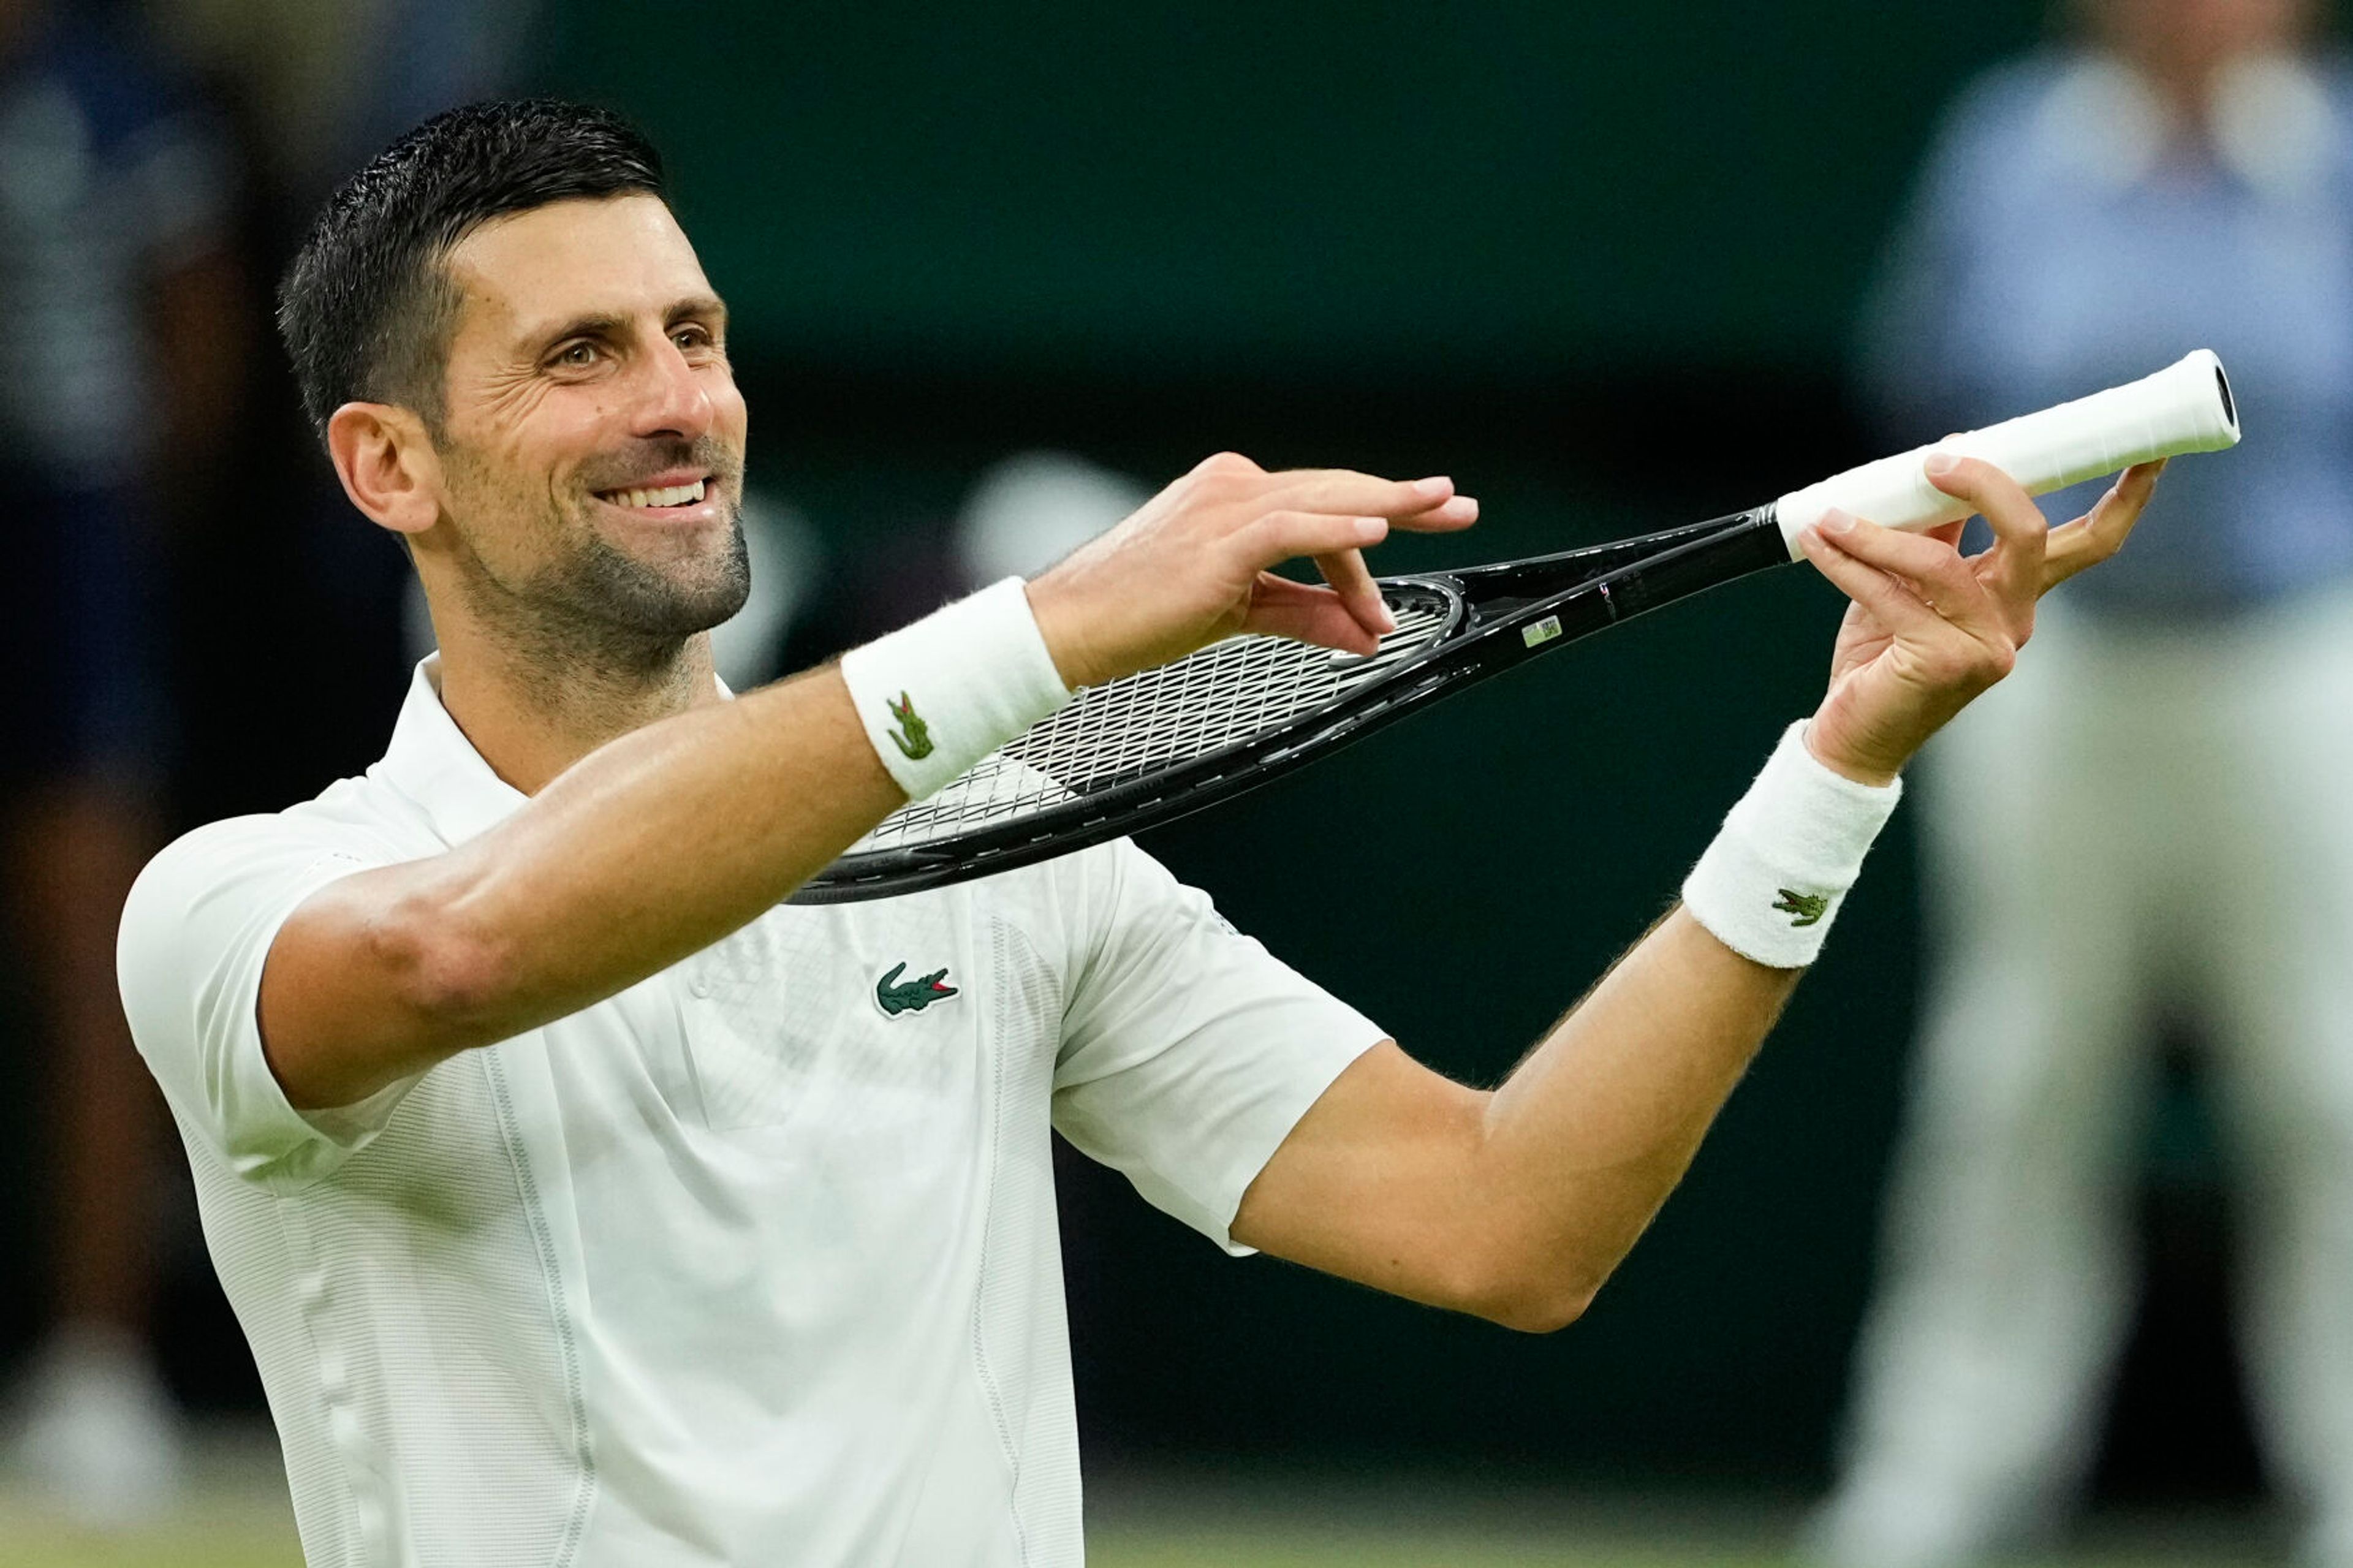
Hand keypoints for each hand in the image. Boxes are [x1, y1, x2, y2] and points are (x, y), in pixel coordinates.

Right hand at [1023, 452, 1477, 689]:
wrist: (1073, 627)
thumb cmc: (1142, 616)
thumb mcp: (1240, 612)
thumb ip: (1305, 614)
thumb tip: (1366, 633)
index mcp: (1234, 498)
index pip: (1322, 505)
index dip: (1378, 520)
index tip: (1429, 524)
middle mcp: (1232, 488)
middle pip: (1335, 491)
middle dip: (1402, 501)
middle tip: (1459, 505)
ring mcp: (1223, 508)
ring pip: (1322, 501)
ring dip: (1386, 509)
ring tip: (1439, 509)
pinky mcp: (1217, 540)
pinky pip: (1290, 529)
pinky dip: (1336, 532)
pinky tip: (1377, 535)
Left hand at [1796, 454, 2164, 784]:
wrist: (1853, 734)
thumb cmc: (1883, 656)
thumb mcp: (1910, 583)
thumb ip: (1931, 531)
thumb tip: (1940, 463)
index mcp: (2019, 596)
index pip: (2088, 542)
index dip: (2124, 497)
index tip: (2149, 449)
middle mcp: (2014, 620)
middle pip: (2029, 534)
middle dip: (1988, 483)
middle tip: (1937, 458)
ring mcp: (1985, 646)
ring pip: (1941, 562)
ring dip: (1878, 532)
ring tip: (1833, 518)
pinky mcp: (1943, 663)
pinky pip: (1892, 595)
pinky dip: (1849, 564)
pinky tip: (1821, 543)